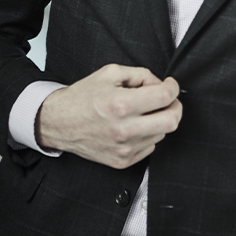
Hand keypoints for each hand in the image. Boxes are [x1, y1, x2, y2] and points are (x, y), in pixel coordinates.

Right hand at [35, 64, 181, 168]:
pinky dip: (147, 135)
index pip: (164, 96)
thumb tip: (160, 84)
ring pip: (162, 134)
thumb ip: (139, 74)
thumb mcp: (109, 73)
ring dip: (157, 120)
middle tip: (167, 100)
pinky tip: (132, 126)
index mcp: (120, 104)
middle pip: (172, 121)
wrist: (59, 123)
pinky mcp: (123, 161)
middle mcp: (124, 129)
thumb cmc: (82, 97)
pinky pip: (150, 147)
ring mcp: (124, 148)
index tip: (170, 85)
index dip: (173, 87)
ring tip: (140, 112)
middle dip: (175, 107)